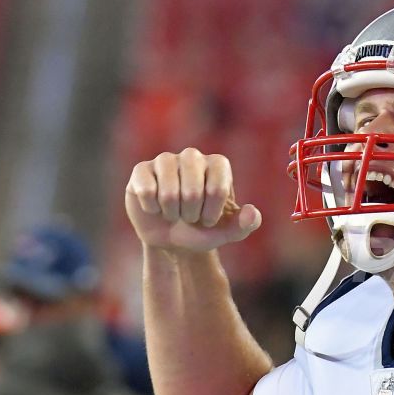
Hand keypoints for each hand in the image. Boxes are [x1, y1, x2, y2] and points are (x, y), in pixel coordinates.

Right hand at [125, 148, 261, 252]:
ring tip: (173, 213)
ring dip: (172, 213)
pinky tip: (154, 208)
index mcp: (217, 164)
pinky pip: (146, 191)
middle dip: (191, 214)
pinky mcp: (141, 170)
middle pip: (192, 191)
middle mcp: (192, 156)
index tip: (209, 219)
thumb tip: (251, 212)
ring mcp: (165, 160)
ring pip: (168, 193)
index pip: (217, 189)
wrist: (171, 238)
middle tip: (190, 217)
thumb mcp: (228, 232)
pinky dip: (152, 209)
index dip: (212, 213)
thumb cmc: (202, 230)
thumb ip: (246, 224)